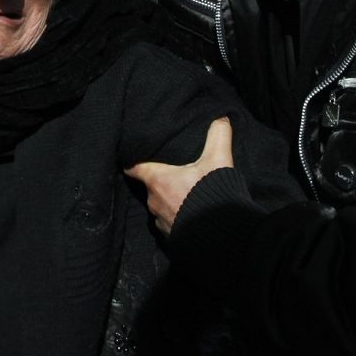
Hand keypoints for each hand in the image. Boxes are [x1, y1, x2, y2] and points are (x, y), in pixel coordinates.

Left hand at [125, 117, 233, 234]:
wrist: (221, 237)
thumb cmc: (212, 195)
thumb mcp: (218, 161)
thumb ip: (218, 136)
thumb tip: (221, 118)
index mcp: (158, 180)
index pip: (135, 167)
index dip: (134, 160)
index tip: (134, 155)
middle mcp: (153, 201)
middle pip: (151, 185)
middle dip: (160, 180)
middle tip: (173, 173)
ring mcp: (160, 221)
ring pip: (160, 205)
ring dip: (170, 199)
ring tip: (184, 194)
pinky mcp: (170, 237)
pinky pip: (169, 222)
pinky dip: (177, 216)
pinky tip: (190, 213)